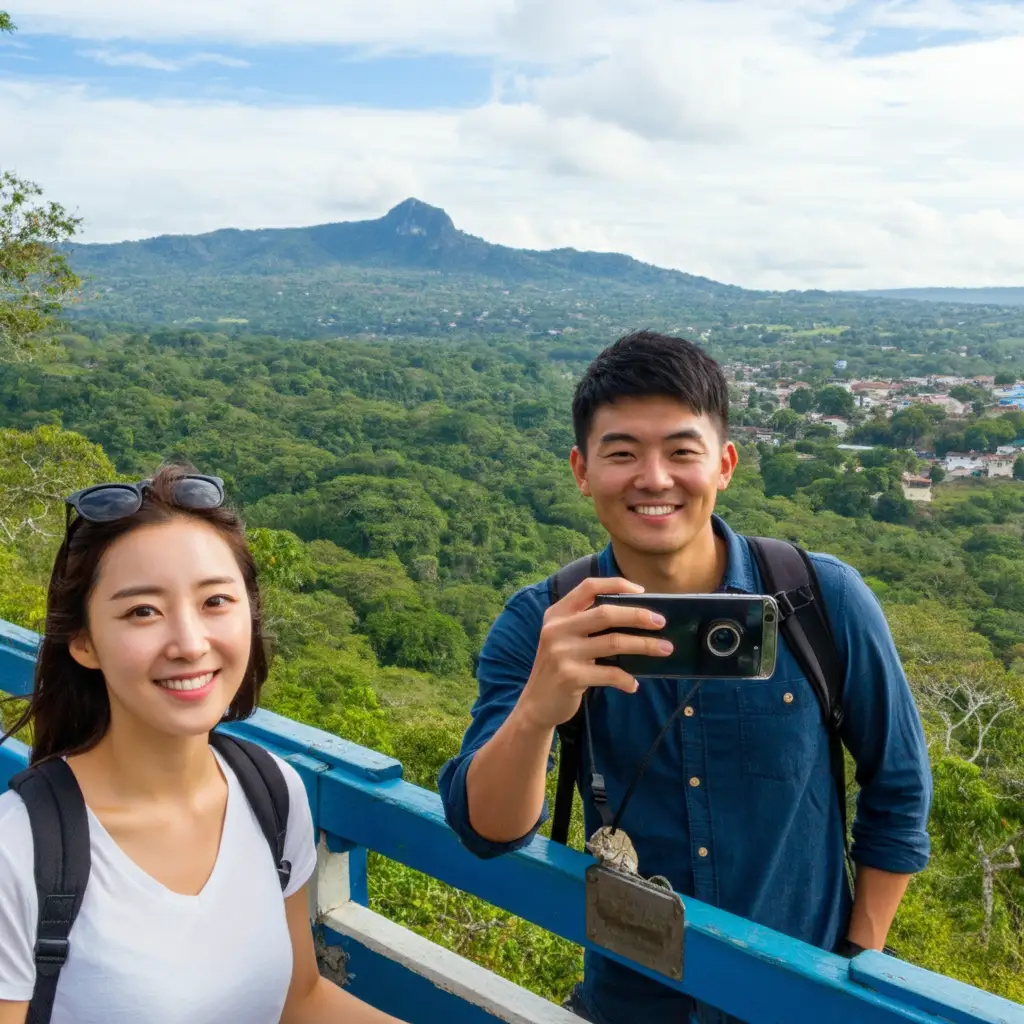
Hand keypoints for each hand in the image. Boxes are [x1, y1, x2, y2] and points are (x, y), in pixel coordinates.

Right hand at [516, 576, 672, 730]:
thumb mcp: (563, 638)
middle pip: (606, 613)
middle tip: (661, 622)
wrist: (535, 704)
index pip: (588, 587)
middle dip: (639, 615)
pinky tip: (634, 684)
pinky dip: (626, 679)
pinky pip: (609, 674)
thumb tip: (635, 617)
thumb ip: (586, 624)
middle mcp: (557, 629)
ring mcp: (562, 653)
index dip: (616, 584)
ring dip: (644, 645)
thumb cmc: (559, 667)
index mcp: (557, 614)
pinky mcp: (570, 677)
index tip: (641, 590)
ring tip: (665, 649)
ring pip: (614, 642)